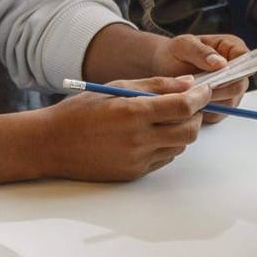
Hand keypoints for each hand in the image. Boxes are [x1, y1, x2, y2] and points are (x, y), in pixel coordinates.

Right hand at [38, 76, 210, 180]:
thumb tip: (188, 83)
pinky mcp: (134, 173)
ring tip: (166, 117)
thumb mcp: (116, 87)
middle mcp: (138, 140)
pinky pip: (164, 159)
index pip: (184, 106)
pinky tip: (152, 134)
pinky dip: (167, 145)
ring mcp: (137, 160)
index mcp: (133, 113)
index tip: (205, 88)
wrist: (51, 145)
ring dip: (182, 130)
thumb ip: (155, 85)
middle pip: (189, 131)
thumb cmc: (80, 111)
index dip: (201, 96)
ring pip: (180, 146)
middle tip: (190, 104)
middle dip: (196, 115)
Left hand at [151, 33, 250, 120]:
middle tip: (197, 89)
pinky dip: (206, 111)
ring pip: (231, 102)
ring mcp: (231, 88)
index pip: (246, 59)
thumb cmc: (175, 52)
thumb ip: (201, 52)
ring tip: (189, 95)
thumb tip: (220, 63)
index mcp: (232, 48)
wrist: (164, 67)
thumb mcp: (183, 45)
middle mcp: (236, 70)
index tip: (216, 76)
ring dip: (210, 102)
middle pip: (240, 85)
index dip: (236, 69)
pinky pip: (220, 113)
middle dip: (219, 90)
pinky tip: (191, 104)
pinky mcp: (222, 104)